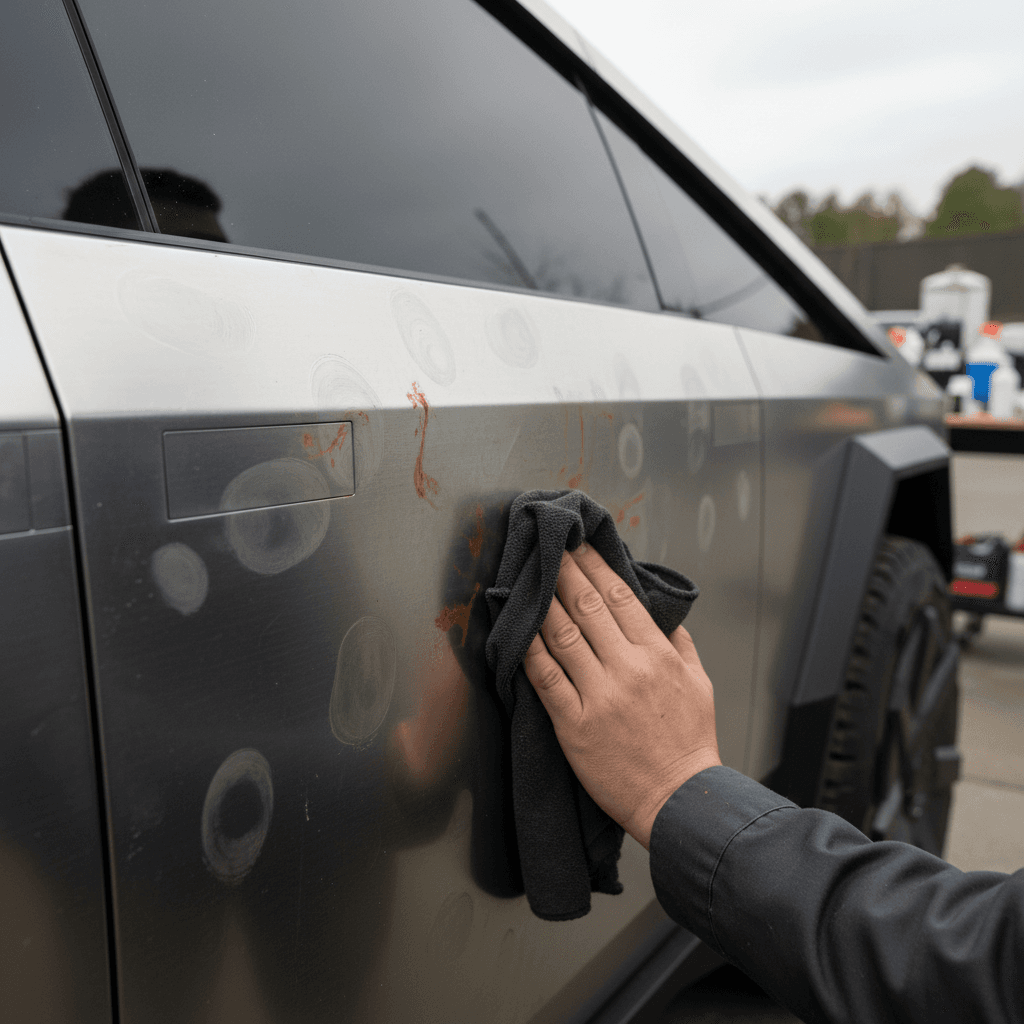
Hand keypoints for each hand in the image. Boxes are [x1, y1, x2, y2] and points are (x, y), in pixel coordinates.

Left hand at [522, 544, 720, 848]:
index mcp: (658, 655)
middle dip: (564, 572)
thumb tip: (661, 615)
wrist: (680, 800)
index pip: (620, 597)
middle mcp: (628, 669)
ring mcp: (600, 696)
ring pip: (563, 636)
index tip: (579, 547)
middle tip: (548, 549)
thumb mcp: (700, 684)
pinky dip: (530, 651)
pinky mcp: (575, 725)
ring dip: (543, 603)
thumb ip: (679, 644)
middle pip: (587, 607)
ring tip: (528, 579)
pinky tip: (518, 630)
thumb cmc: (689, 744)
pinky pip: (546, 679)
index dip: (595, 566)